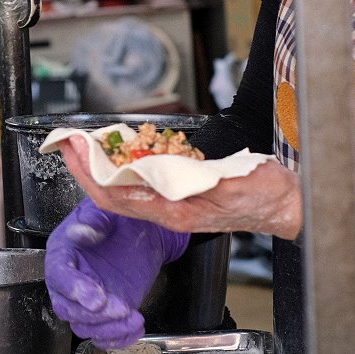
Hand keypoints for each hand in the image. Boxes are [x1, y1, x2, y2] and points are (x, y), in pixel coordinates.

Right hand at [45, 198, 189, 350]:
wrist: (140, 233)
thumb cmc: (119, 220)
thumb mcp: (107, 211)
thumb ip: (94, 220)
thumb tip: (83, 231)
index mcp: (63, 253)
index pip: (59, 276)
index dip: (75, 289)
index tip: (97, 298)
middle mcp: (69, 281)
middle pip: (67, 308)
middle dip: (93, 314)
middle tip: (121, 308)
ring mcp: (86, 299)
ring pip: (84, 326)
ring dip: (107, 328)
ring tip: (134, 319)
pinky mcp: (105, 312)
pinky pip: (103, 334)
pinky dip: (118, 337)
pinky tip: (135, 327)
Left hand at [60, 137, 303, 239]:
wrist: (287, 208)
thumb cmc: (266, 196)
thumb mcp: (237, 183)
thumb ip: (201, 183)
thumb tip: (166, 178)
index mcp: (174, 211)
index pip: (116, 194)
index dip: (90, 172)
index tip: (73, 148)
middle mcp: (166, 212)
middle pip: (111, 193)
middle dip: (85, 167)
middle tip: (67, 141)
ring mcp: (171, 206)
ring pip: (123, 189)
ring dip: (101, 166)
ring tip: (85, 144)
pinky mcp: (179, 197)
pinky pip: (141, 183)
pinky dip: (124, 165)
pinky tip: (121, 151)